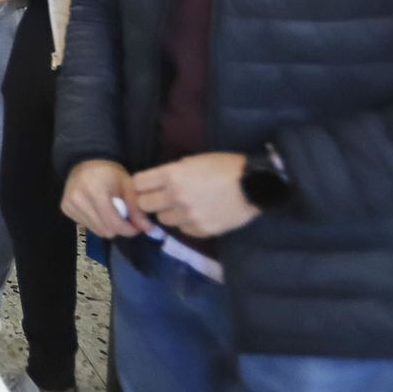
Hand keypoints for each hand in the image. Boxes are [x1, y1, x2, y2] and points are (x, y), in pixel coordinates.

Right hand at [62, 159, 151, 237]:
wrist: (86, 162)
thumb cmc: (110, 173)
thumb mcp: (128, 186)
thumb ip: (137, 209)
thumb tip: (148, 229)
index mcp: (95, 190)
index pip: (114, 223)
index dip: (129, 229)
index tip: (137, 226)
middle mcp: (78, 198)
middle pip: (106, 230)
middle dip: (119, 228)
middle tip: (124, 217)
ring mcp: (69, 204)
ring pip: (96, 231)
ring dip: (107, 226)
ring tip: (111, 212)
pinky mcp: (65, 208)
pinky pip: (86, 226)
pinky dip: (96, 222)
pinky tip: (97, 210)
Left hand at [132, 153, 258, 237]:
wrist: (255, 185)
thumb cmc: (224, 166)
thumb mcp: (192, 161)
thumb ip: (171, 173)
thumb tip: (155, 183)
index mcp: (172, 175)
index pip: (137, 184)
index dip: (141, 184)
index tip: (147, 185)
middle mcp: (176, 197)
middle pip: (144, 205)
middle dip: (151, 200)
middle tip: (162, 197)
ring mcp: (189, 216)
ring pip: (163, 219)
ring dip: (170, 212)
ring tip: (185, 206)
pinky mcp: (202, 230)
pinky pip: (183, 230)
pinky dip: (187, 223)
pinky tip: (199, 214)